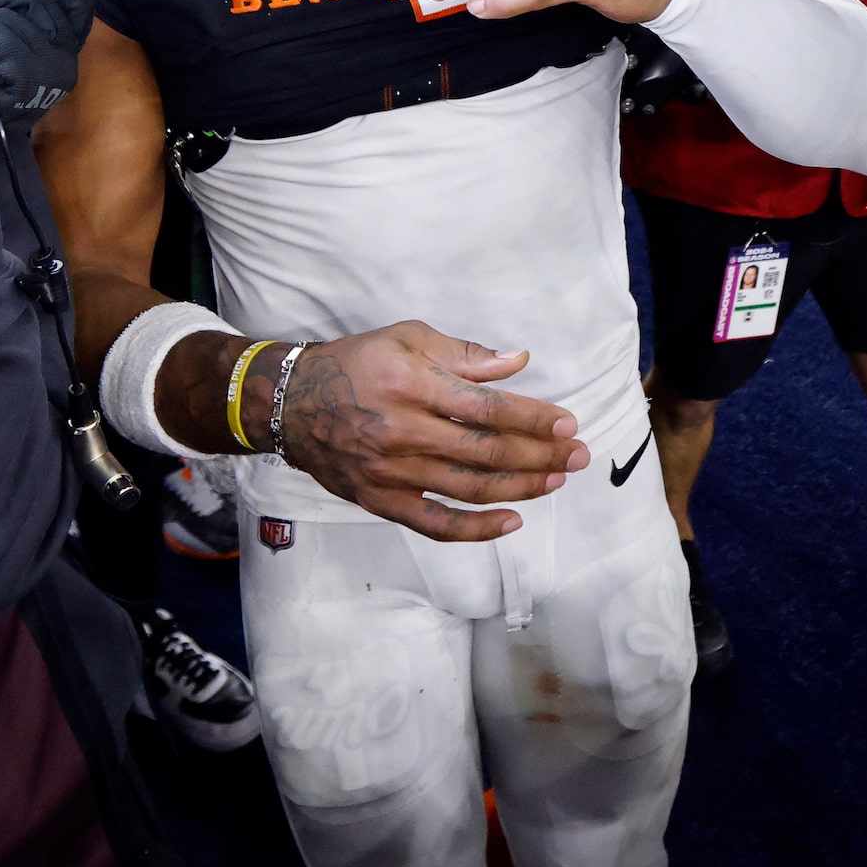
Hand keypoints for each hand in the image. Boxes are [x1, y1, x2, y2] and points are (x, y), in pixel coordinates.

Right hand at [167, 322, 587, 541]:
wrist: (288, 403)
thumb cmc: (356, 363)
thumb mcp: (406, 338)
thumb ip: (464, 354)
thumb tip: (517, 361)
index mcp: (412, 384)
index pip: (488, 407)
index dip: (533, 418)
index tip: (568, 424)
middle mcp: (401, 431)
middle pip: (485, 452)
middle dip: (541, 456)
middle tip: (578, 456)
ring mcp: (389, 471)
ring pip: (468, 488)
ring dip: (520, 487)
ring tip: (556, 480)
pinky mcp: (378, 500)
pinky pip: (434, 523)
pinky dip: (475, 528)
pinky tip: (512, 521)